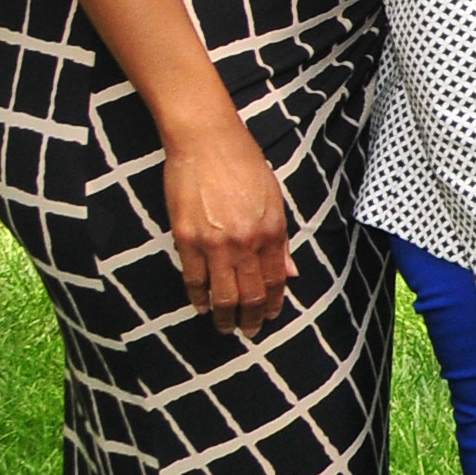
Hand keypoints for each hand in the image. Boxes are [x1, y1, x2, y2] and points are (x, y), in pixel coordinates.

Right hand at [156, 111, 297, 336]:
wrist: (207, 142)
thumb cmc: (244, 165)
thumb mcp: (275, 200)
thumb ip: (280, 241)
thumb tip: (290, 274)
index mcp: (270, 232)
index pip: (274, 281)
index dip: (272, 303)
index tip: (270, 316)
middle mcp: (245, 243)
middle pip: (249, 294)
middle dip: (250, 319)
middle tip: (248, 332)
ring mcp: (213, 243)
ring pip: (221, 294)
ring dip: (225, 316)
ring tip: (226, 328)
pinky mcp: (185, 238)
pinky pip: (192, 279)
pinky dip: (198, 298)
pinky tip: (202, 307)